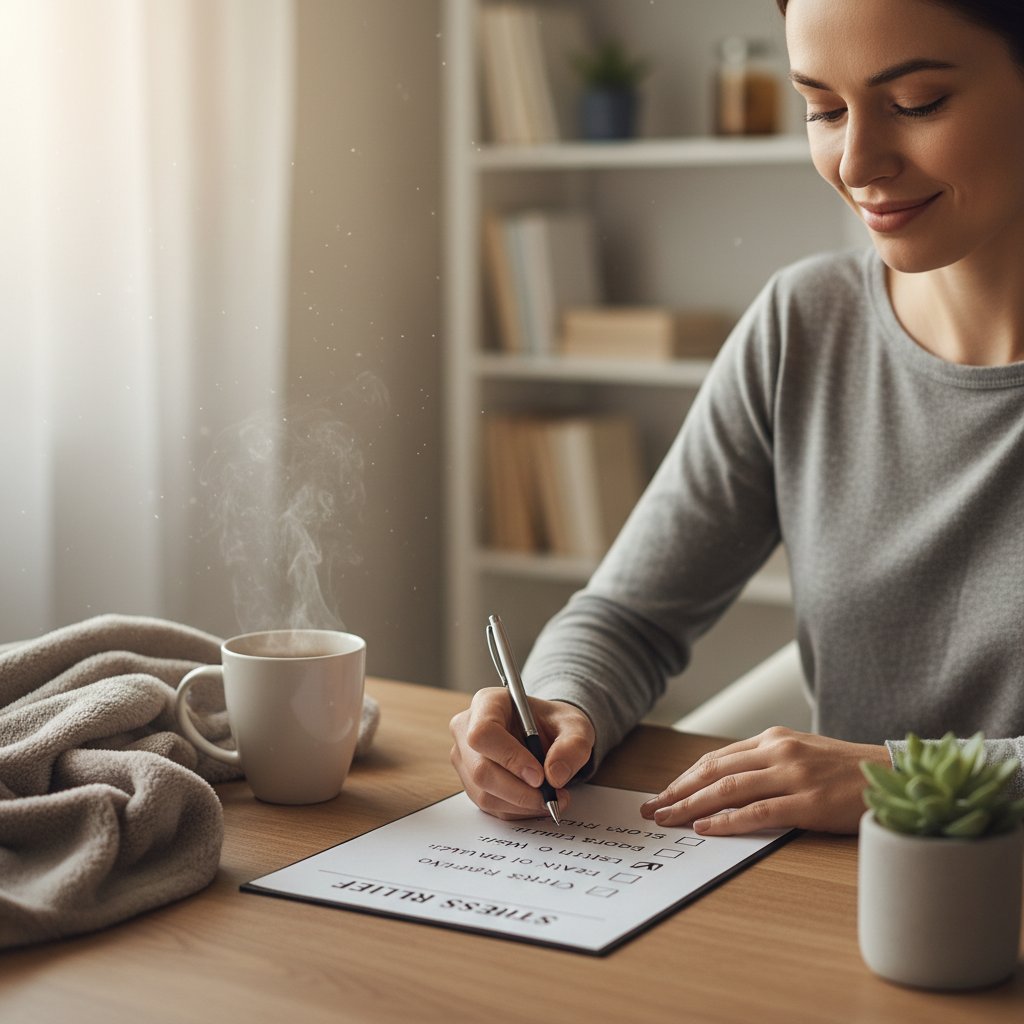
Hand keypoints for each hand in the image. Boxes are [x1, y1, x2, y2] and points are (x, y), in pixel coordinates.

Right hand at [449, 687, 595, 819]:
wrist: (546, 735)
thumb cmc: (554, 724)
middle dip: (520, 791)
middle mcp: (467, 729)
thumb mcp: (575, 726)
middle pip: (481, 770)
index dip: (510, 758)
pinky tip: (537, 802)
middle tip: (551, 796)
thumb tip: (555, 776)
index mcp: (487, 703)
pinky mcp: (471, 783)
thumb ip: (573, 746)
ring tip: (551, 798)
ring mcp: (465, 759)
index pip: (484, 733)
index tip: (540, 776)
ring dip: (521, 804)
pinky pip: (489, 806)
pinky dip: (517, 810)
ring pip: (484, 793)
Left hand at [640, 727, 890, 834]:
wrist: (894, 776)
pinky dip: (728, 821)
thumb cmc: (846, 770)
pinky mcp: (809, 802)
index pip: (716, 759)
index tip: (662, 793)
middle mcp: (778, 751)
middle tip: (652, 809)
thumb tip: (726, 782)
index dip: (684, 777)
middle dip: (678, 791)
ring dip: (692, 806)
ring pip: (729, 789)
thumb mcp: (801, 754)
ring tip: (669, 820)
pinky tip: (705, 829)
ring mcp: (793, 776)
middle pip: (714, 772)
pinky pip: (758, 812)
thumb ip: (766, 763)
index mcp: (773, 739)